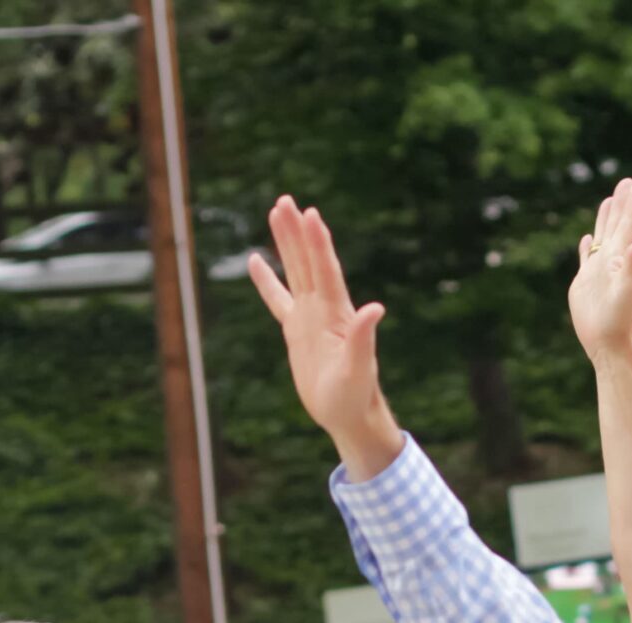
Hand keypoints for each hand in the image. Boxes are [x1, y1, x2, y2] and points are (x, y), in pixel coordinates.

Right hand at [247, 197, 403, 477]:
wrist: (348, 413)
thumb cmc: (355, 395)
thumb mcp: (358, 369)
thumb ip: (364, 338)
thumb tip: (376, 308)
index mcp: (337, 313)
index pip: (325, 270)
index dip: (318, 243)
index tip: (310, 215)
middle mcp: (323, 308)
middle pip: (307, 261)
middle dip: (297, 231)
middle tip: (286, 200)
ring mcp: (310, 316)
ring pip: (294, 271)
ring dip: (286, 242)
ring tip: (276, 211)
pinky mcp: (296, 330)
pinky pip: (278, 299)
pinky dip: (267, 281)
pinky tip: (255, 260)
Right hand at [566, 176, 631, 360]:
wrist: (609, 344)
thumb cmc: (620, 319)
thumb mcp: (630, 288)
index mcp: (622, 257)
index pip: (630, 222)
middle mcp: (612, 260)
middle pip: (617, 224)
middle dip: (622, 203)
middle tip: (626, 182)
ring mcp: (598, 270)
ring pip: (602, 236)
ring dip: (605, 218)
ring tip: (609, 200)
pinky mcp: (585, 283)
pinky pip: (586, 257)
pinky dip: (586, 245)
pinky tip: (587, 238)